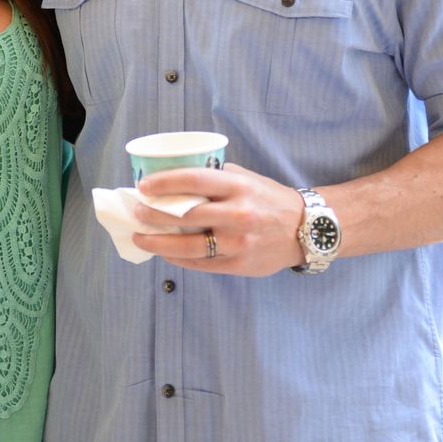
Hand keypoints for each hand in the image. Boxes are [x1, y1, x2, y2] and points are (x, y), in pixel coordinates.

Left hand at [130, 163, 301, 276]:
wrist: (306, 230)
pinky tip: (164, 252)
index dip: (164, 183)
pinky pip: (201, 264)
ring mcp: (238, 243)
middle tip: (136, 211)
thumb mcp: (247, 178)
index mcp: (238, 187)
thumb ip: (217, 177)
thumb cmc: (269, 199)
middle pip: (186, 215)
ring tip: (141, 238)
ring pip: (188, 246)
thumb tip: (177, 177)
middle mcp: (238, 215)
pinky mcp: (239, 264)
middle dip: (154, 214)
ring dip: (158, 242)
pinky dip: (178, 258)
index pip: (194, 180)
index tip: (143, 186)